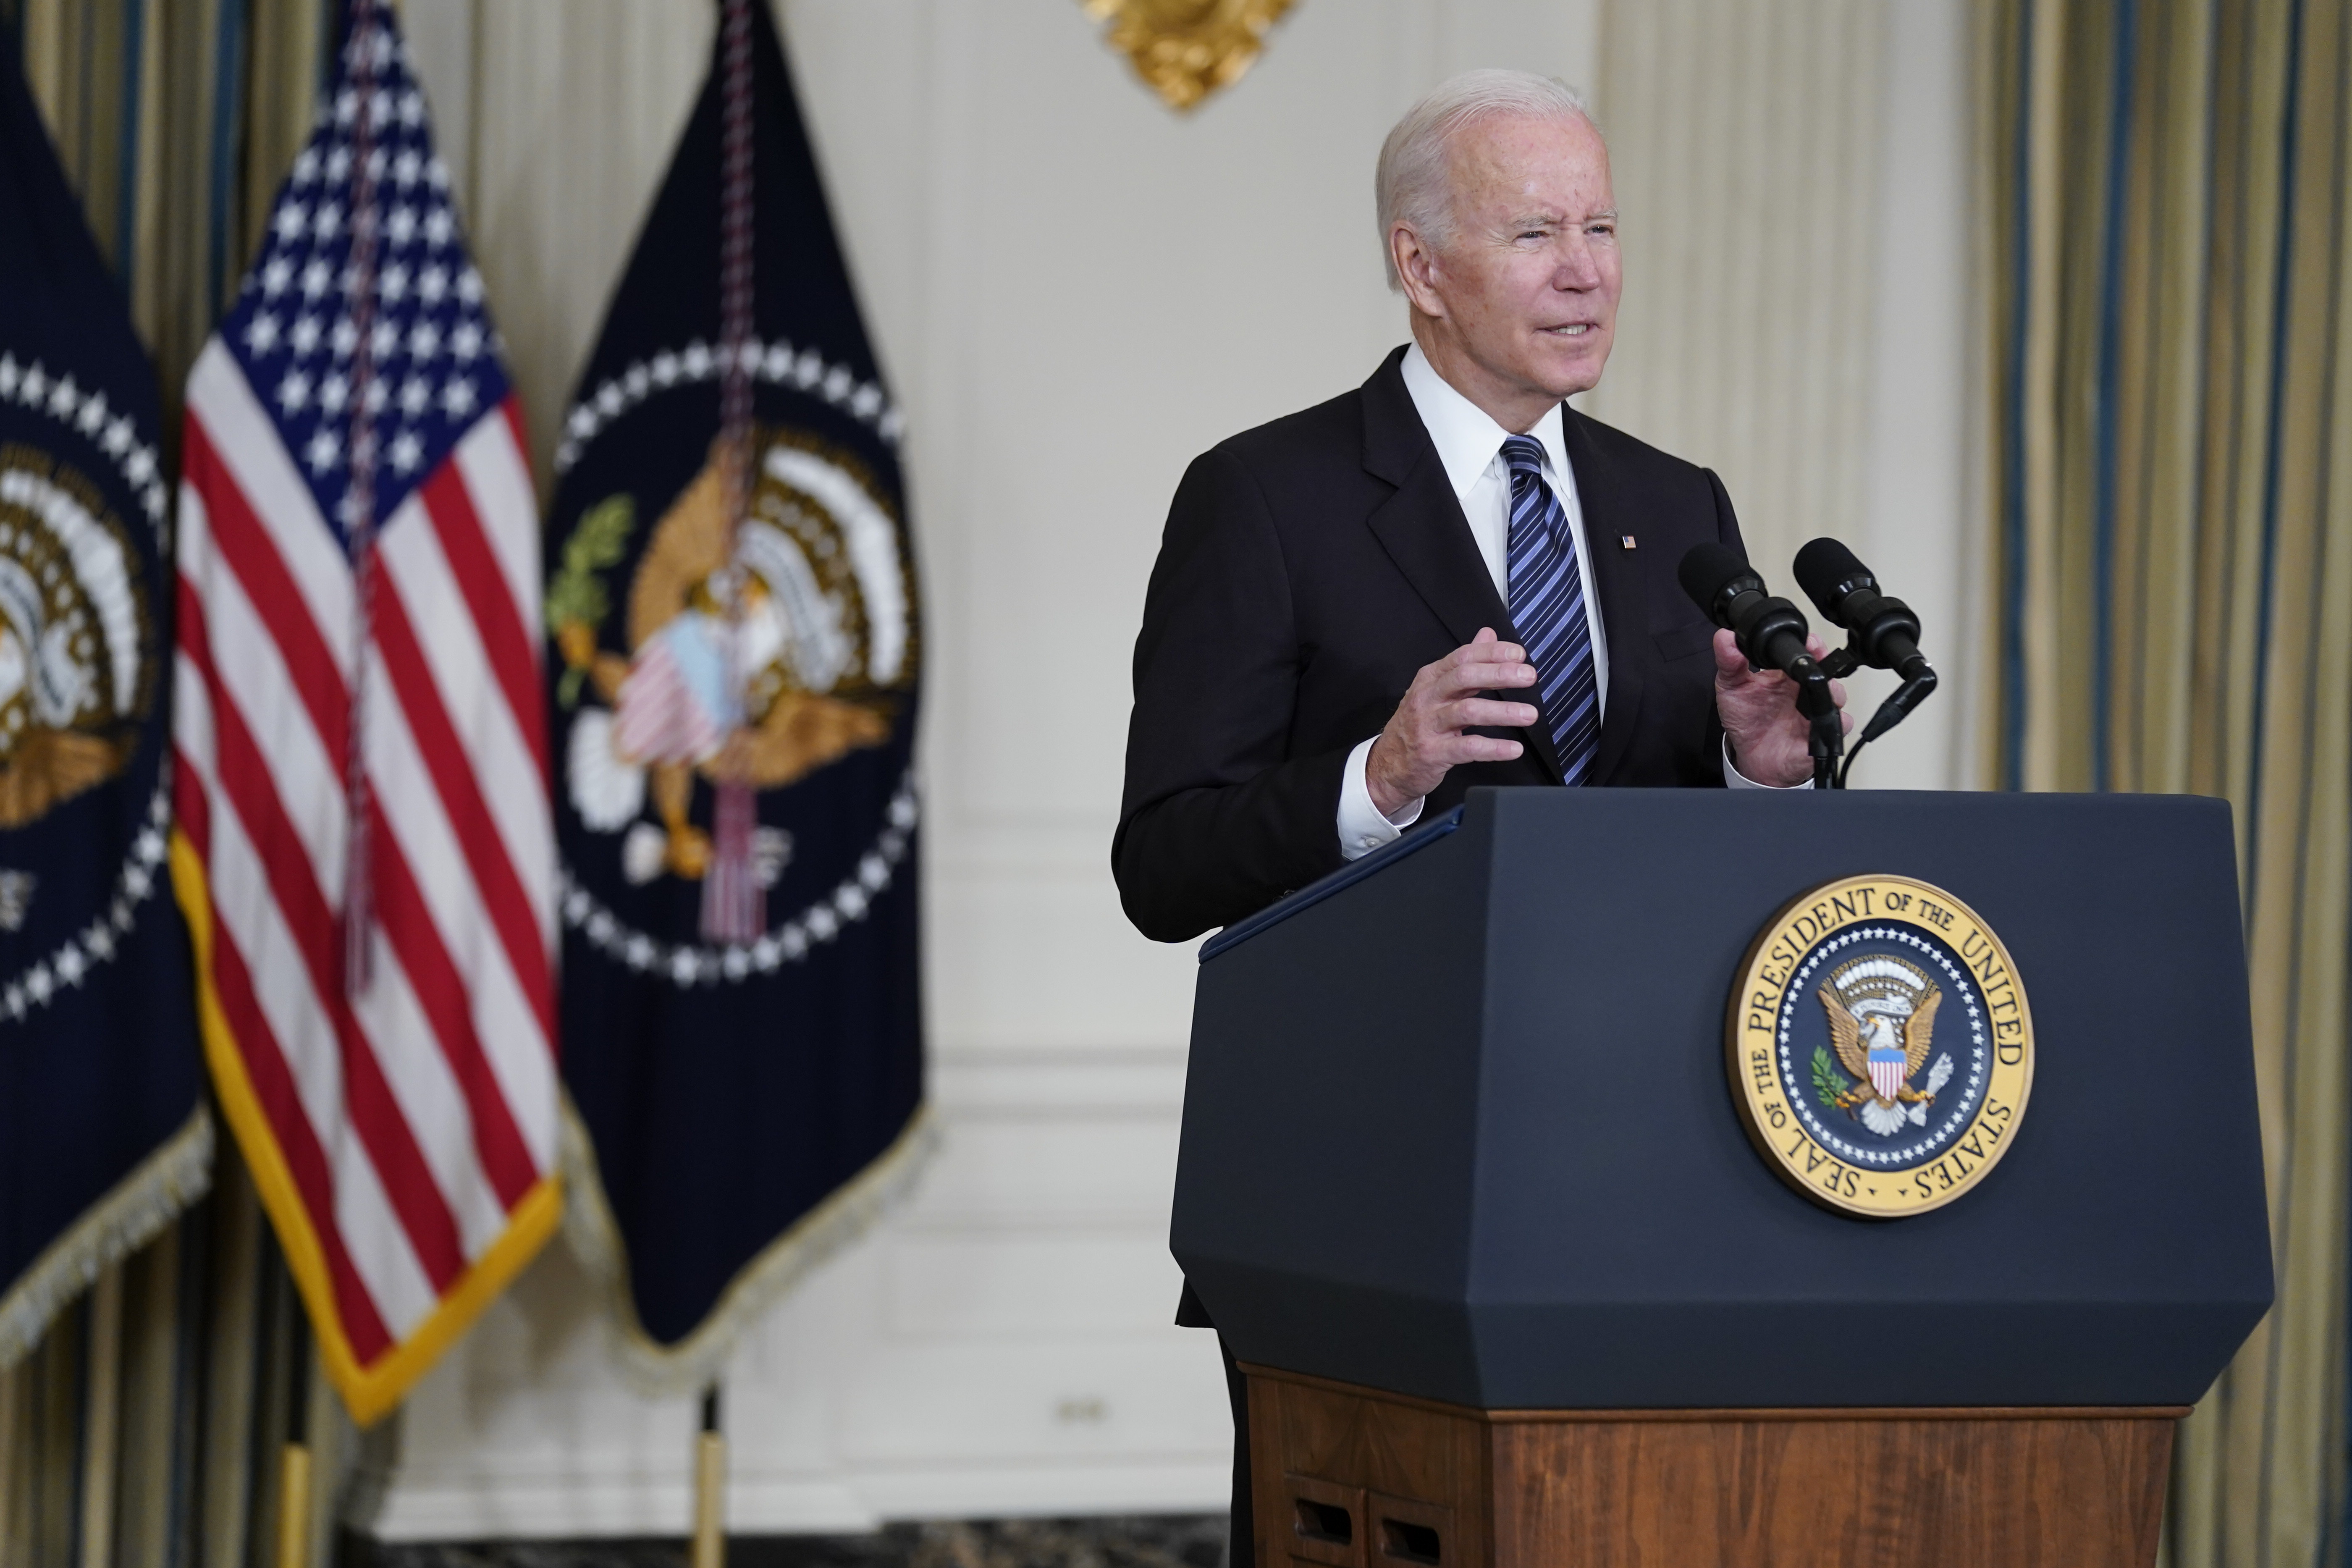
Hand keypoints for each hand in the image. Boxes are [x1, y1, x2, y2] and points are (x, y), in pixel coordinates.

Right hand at [1366, 628, 1538, 816]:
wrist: (1388, 765)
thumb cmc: (1417, 724)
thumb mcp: (1435, 689)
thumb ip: (1464, 663)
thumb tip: (1488, 634)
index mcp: (1430, 678)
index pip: (1463, 657)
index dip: (1492, 653)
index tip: (1519, 655)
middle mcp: (1427, 698)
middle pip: (1464, 677)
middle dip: (1499, 674)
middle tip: (1528, 676)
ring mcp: (1428, 725)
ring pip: (1467, 711)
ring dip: (1502, 712)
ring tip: (1529, 714)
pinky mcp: (1433, 753)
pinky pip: (1467, 748)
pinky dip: (1493, 748)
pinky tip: (1514, 749)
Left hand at [1714, 629, 1851, 786]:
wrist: (1752, 756)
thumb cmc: (1745, 720)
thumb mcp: (1731, 687)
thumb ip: (1729, 663)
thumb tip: (1725, 638)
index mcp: (1785, 674)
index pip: (1805, 652)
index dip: (1811, 645)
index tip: (1809, 642)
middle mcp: (1804, 690)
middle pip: (1827, 669)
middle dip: (1827, 663)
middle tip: (1817, 663)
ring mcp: (1816, 710)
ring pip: (1837, 694)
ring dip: (1833, 691)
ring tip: (1819, 692)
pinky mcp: (1823, 732)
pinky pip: (1840, 724)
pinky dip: (1837, 721)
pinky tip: (1818, 722)